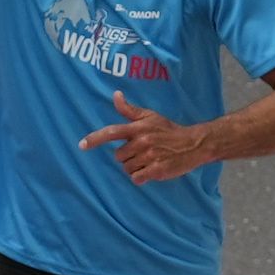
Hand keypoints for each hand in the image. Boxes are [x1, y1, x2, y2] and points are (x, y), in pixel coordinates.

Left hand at [81, 92, 210, 185]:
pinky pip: (137, 178)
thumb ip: (129, 110)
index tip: (81, 145)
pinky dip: (140, 177)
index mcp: (138, 128)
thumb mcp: (150, 116)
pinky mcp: (157, 170)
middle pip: (119, 156)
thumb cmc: (168, 130)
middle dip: (127, 156)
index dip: (95, 139)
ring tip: (149, 160)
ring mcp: (149, 156)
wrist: (193, 144)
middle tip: (142, 152)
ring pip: (127, 168)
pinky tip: (150, 170)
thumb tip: (116, 95)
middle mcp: (142, 142)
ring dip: (135, 167)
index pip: (112, 132)